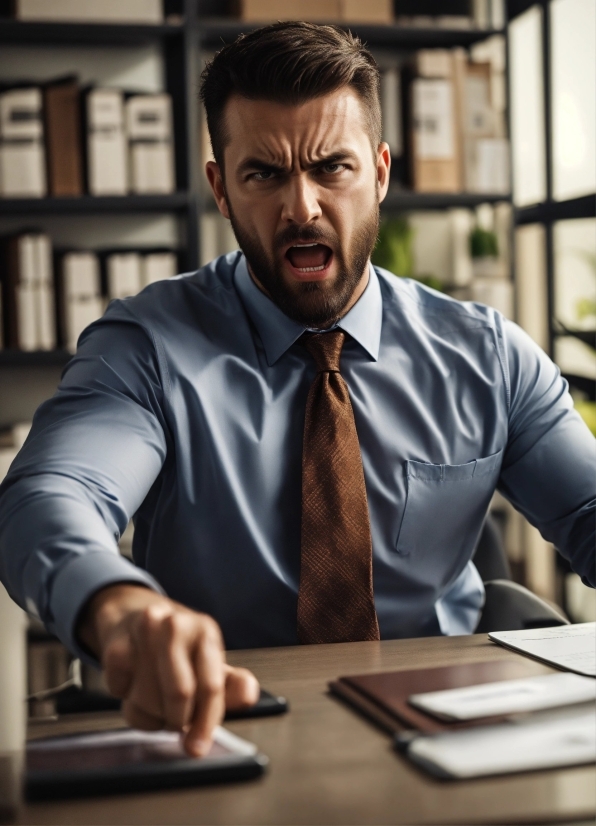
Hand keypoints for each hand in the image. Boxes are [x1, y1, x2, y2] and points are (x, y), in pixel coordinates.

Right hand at [76, 584, 259, 755]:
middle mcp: (177, 625)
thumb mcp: (208, 665)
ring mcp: (144, 630)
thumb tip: (248, 694)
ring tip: (154, 698)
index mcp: (206, 633)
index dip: (205, 722)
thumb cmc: (177, 651)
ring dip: (150, 712)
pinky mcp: (115, 642)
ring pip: (146, 697)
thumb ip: (231, 686)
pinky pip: (119, 690)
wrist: (135, 619)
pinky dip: (124, 698)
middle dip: (176, 719)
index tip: (196, 749)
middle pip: (179, 694)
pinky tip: (132, 683)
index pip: (211, 686)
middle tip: (173, 721)